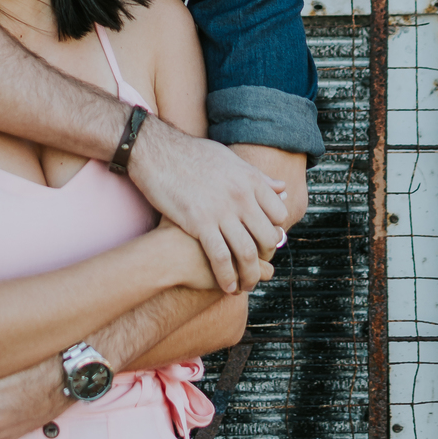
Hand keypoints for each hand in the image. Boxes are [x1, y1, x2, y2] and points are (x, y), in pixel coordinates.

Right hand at [130, 118, 287, 295]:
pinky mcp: (199, 223)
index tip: (265, 241)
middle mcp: (241, 196)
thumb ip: (257, 177)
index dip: (274, 231)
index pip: (278, 214)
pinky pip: (221, 258)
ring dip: (249, 276)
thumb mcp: (229, 159)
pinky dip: (227, 277)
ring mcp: (221, 211)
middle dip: (265, 258)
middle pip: (267, 237)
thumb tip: (281, 188)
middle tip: (257, 267)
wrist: (156, 152)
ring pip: (247, 253)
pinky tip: (227, 286)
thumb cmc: (190, 154)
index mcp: (250, 179)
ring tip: (245, 285)